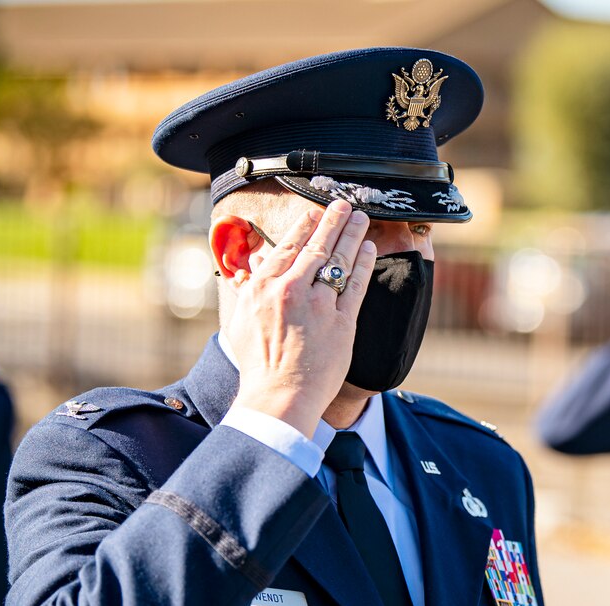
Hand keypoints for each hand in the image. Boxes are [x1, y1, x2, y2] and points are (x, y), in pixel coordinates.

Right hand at [227, 200, 376, 436]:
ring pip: (338, 261)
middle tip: (343, 204)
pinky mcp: (341, 322)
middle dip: (332, 222)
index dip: (304, 227)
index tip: (314, 213)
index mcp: (263, 288)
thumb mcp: (241, 321)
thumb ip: (248, 290)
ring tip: (360, 218)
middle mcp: (290, 291)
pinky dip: (363, 264)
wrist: (280, 396)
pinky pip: (355, 285)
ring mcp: (318, 305)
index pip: (287, 248)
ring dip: (351, 235)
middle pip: (316, 247)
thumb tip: (253, 265)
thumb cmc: (259, 363)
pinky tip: (369, 249)